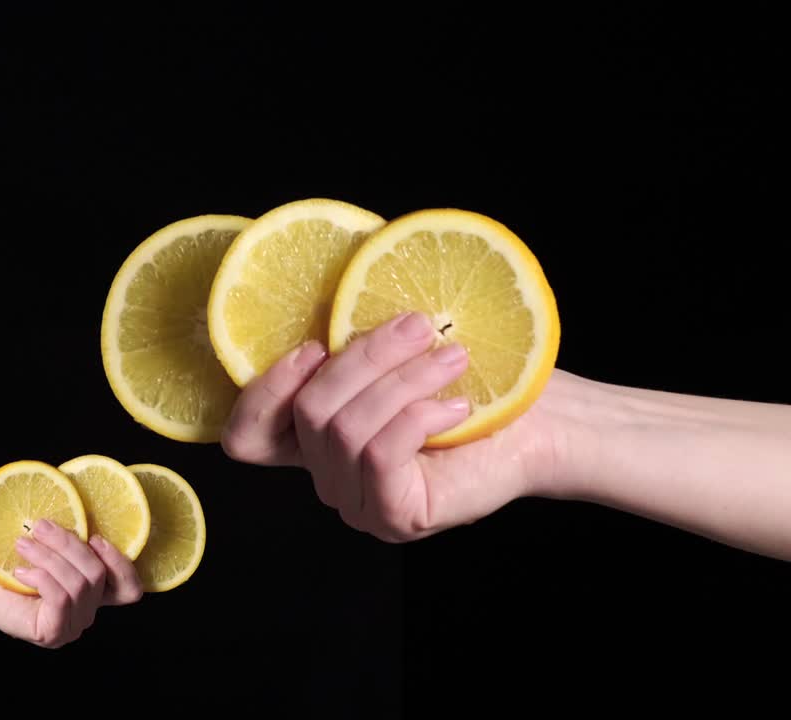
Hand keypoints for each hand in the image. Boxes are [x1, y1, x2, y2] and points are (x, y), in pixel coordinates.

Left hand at [0, 519, 143, 647]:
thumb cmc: (7, 562)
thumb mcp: (51, 547)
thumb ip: (75, 542)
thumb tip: (88, 514)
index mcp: (93, 593)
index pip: (129, 589)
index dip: (120, 563)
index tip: (95, 537)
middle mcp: (87, 613)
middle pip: (99, 575)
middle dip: (70, 546)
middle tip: (42, 527)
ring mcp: (72, 626)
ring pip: (79, 584)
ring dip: (50, 558)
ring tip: (23, 544)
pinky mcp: (53, 633)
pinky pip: (61, 598)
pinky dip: (43, 577)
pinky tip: (21, 571)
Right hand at [221, 311, 560, 541]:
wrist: (542, 428)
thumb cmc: (478, 383)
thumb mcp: (403, 353)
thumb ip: (355, 338)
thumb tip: (336, 270)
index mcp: (319, 440)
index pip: (248, 437)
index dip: (263, 390)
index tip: (314, 346)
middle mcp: (329, 477)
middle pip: (307, 412)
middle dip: (364, 359)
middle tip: (419, 326)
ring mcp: (359, 504)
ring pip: (346, 429)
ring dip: (403, 381)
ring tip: (453, 358)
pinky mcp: (395, 517)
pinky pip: (380, 453)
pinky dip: (417, 415)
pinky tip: (456, 405)